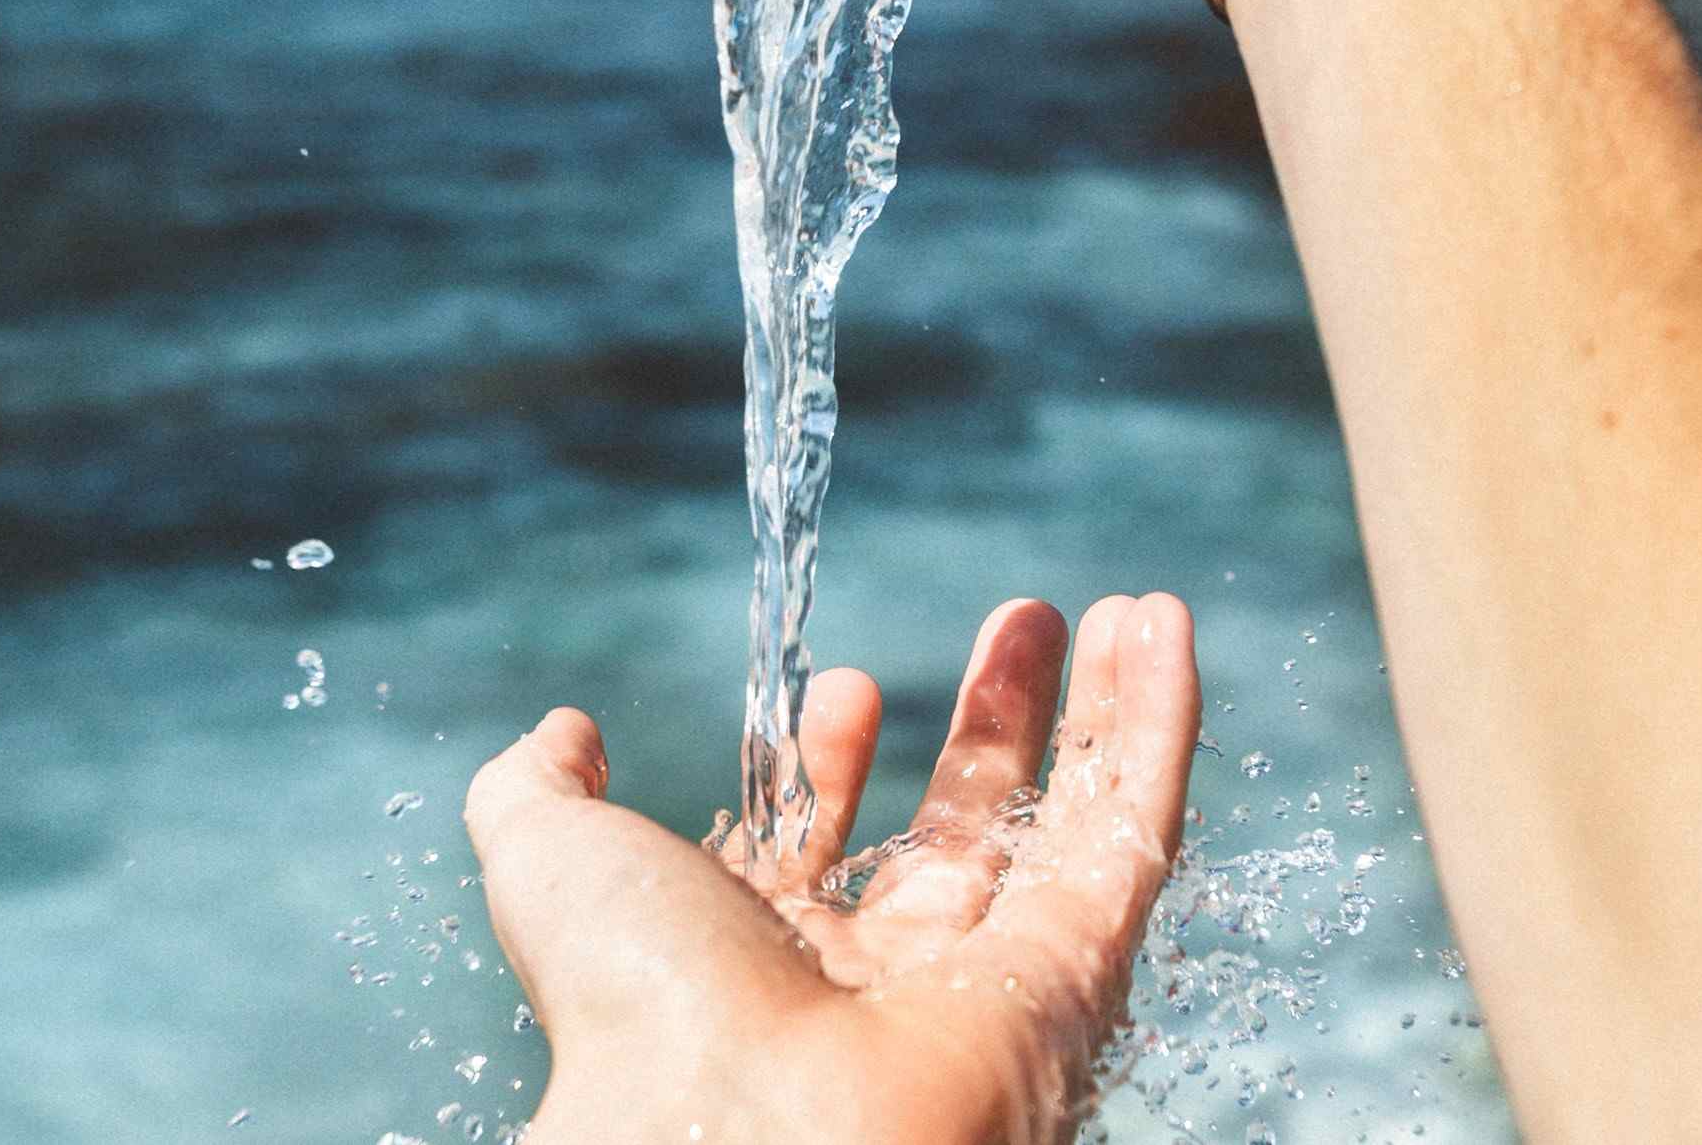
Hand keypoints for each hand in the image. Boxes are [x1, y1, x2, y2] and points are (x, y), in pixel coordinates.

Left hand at [464, 594, 1198, 1144]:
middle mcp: (887, 979)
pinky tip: (1165, 628)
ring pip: (1069, 821)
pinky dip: (1156, 724)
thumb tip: (564, 729)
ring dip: (1101, 710)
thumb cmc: (631, 1010)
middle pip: (965, 826)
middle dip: (993, 718)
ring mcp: (993, 982)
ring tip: (1125, 610)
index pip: (825, 845)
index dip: (834, 755)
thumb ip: (536, 790)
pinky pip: (1135, 829)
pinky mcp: (1081, 974)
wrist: (737, 1136)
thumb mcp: (552, 866)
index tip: (847, 679)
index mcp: (769, 963)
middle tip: (1026, 621)